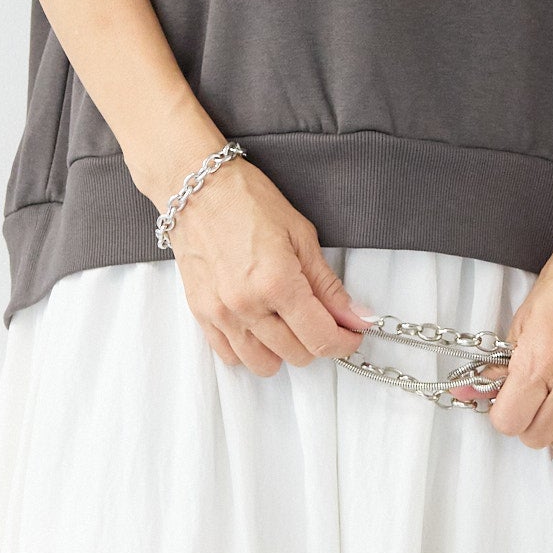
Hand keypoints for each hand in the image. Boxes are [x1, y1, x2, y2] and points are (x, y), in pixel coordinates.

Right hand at [166, 157, 377, 374]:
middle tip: (323, 319)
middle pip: (297, 354)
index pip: (321, 337)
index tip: (351, 334)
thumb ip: (328, 286)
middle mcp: (247, 305)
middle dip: (318, 341)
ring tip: (289, 323)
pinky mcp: (201, 314)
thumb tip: (356, 317)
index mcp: (277, 283)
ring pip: (264, 364)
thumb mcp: (301, 236)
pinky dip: (251, 350)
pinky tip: (260, 327)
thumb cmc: (247, 201)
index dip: (345, 342)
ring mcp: (221, 313)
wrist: (196, 188)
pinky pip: (231, 356)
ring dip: (285, 351)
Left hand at [483, 176, 552, 462]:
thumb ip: (505, 360)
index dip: (502, 416)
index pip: (509, 420)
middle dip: (526, 426)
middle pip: (537, 435)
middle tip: (528, 408)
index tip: (505, 406)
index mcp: (539, 358)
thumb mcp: (524, 315)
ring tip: (550, 422)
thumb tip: (481, 389)